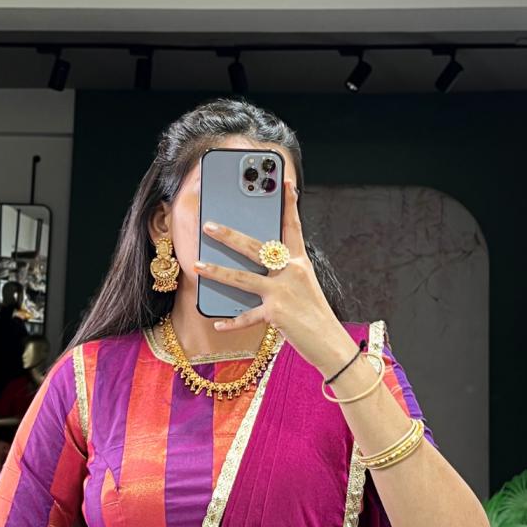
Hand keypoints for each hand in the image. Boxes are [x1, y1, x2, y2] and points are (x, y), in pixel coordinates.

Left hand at [193, 178, 348, 369]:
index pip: (293, 227)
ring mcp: (283, 292)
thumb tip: (254, 267)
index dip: (289, 204)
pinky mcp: (276, 313)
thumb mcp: (303, 288)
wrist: (330, 343)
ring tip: (197, 265)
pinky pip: (246, 317)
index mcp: (300, 263)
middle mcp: (292, 272)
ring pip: (243, 277)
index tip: (285, 182)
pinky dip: (231, 322)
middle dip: (230, 236)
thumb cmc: (314, 315)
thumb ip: (282, 274)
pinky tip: (218, 324)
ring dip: (217, 271)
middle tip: (209, 225)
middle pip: (256, 248)